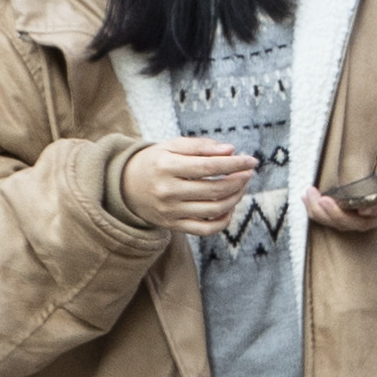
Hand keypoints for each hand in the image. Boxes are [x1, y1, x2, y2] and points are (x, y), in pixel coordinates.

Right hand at [121, 134, 259, 238]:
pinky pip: (205, 229)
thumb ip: (200, 146)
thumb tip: (230, 150)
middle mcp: (168, 190)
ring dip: (235, 198)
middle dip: (238, 181)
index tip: (251, 160)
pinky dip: (223, 221)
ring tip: (241, 186)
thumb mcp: (171, 146)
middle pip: (214, 189)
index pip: (209, 166)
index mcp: (166, 166)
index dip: (235, 164)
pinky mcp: (173, 225)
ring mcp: (171, 211)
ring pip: (214, 209)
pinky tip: (229, 208)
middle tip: (248, 173)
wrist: (125, 187)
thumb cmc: (154, 162)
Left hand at [310, 142, 376, 234]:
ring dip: (324, 214)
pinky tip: (308, 197)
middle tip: (324, 201)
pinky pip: (335, 218)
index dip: (375, 210)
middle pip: (360, 223)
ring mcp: (366, 216)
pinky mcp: (352, 213)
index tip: (362, 206)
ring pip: (344, 223)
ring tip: (310, 197)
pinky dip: (320, 211)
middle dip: (340, 215)